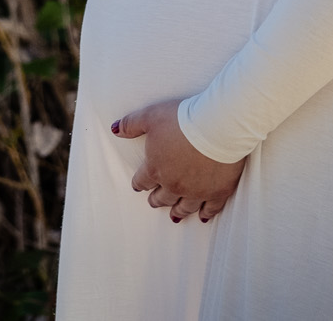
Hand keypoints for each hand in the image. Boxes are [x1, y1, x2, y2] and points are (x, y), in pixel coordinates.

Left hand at [115, 99, 244, 222]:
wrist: (218, 126)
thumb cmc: (182, 119)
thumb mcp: (150, 116)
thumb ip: (130, 124)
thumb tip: (115, 129)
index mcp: (156, 168)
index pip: (142, 181)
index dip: (139, 183)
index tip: (139, 185)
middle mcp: (174, 185)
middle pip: (161, 197)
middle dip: (156, 199)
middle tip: (154, 201)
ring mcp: (197, 191)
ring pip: (184, 207)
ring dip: (177, 212)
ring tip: (174, 216)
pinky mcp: (218, 192)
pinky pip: (210, 208)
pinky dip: (206, 214)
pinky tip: (203, 217)